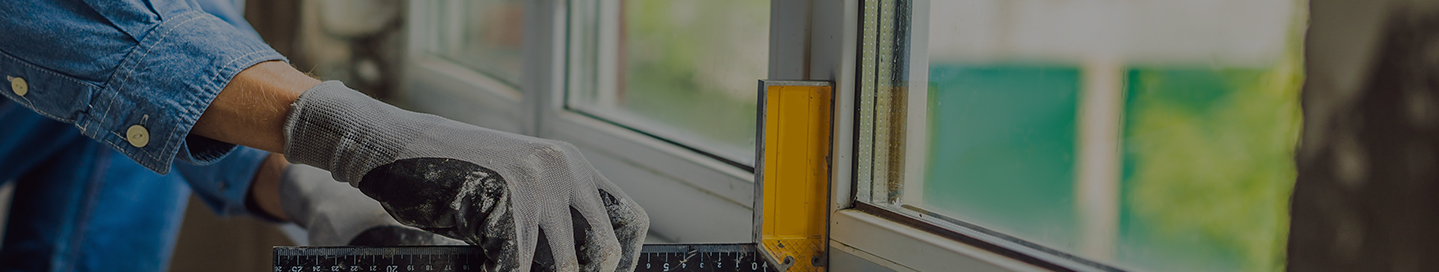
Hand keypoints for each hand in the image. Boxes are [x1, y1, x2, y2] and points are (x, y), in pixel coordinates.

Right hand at [281, 81, 648, 270]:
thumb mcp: (516, 185)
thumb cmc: (450, 175)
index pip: (629, 219)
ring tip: (508, 265)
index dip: (625, 258)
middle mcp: (563, 170)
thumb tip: (584, 262)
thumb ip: (552, 213)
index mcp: (573, 164)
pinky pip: (518, 268)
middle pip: (603, 250)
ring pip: (562, 266)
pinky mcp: (504, 207)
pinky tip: (489, 269)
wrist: (392, 147)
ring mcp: (535, 187)